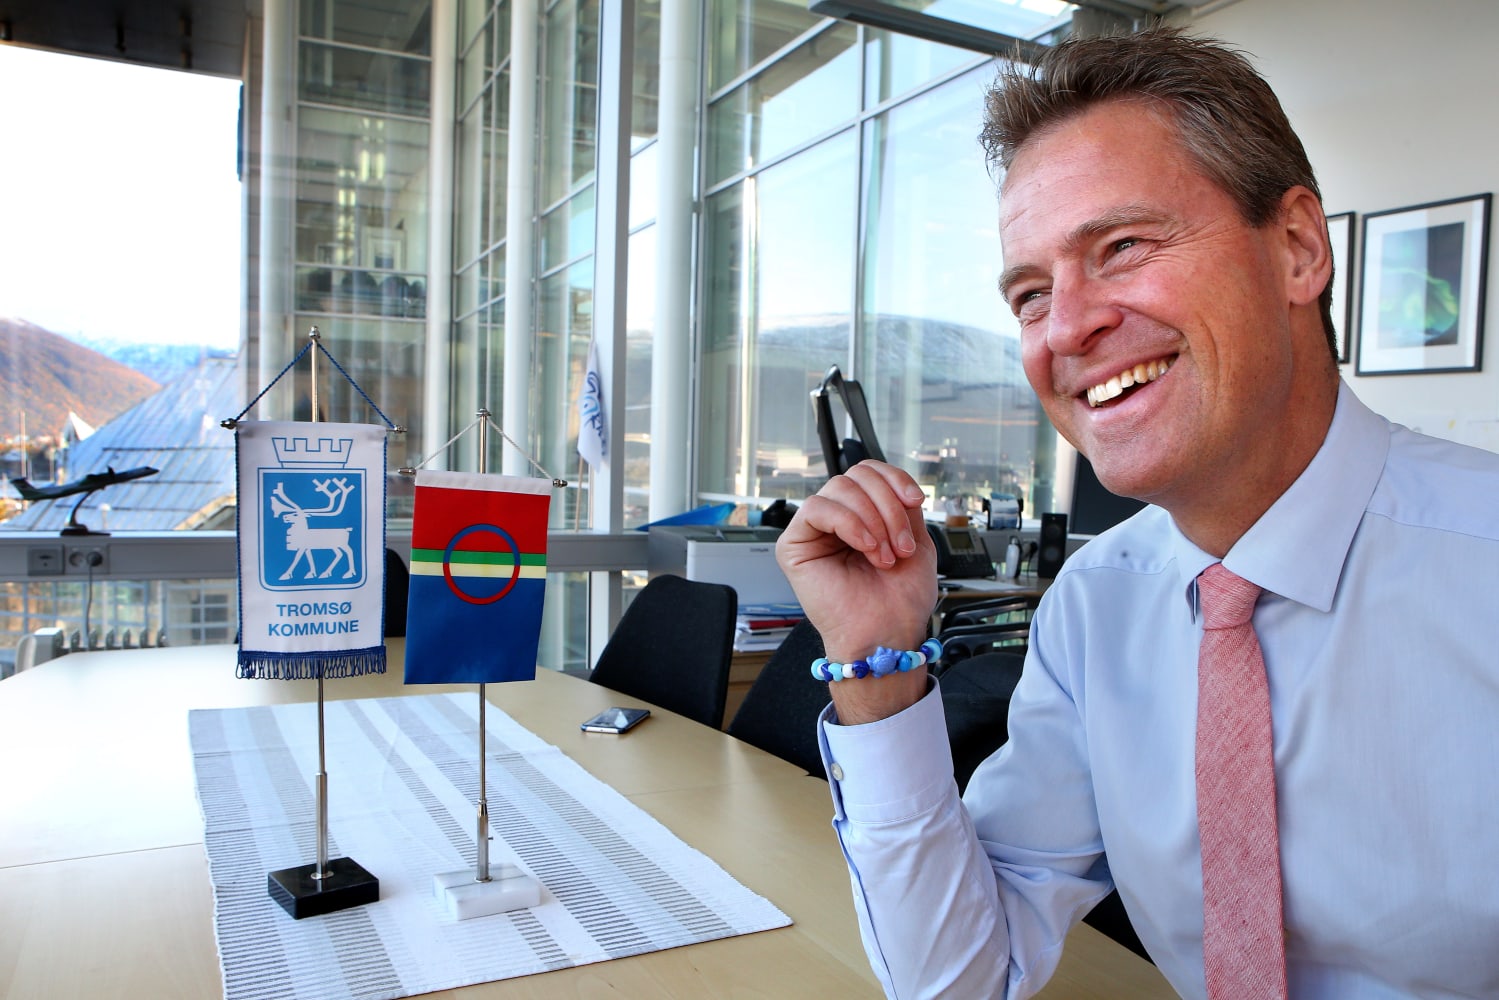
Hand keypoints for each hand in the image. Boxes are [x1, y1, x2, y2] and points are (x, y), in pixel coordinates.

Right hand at [775, 461, 936, 722]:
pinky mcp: (794, 545)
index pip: (868, 472)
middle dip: (888, 506)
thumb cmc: (900, 599)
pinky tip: (865, 547)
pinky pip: (817, 509)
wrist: (888, 633)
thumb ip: (901, 504)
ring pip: (839, 488)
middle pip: (856, 475)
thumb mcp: (915, 537)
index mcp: (862, 515)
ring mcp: (814, 530)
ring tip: (884, 555)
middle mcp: (836, 518)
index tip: (916, 501)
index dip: (894, 478)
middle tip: (901, 545)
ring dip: (873, 520)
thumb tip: (894, 482)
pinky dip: (848, 523)